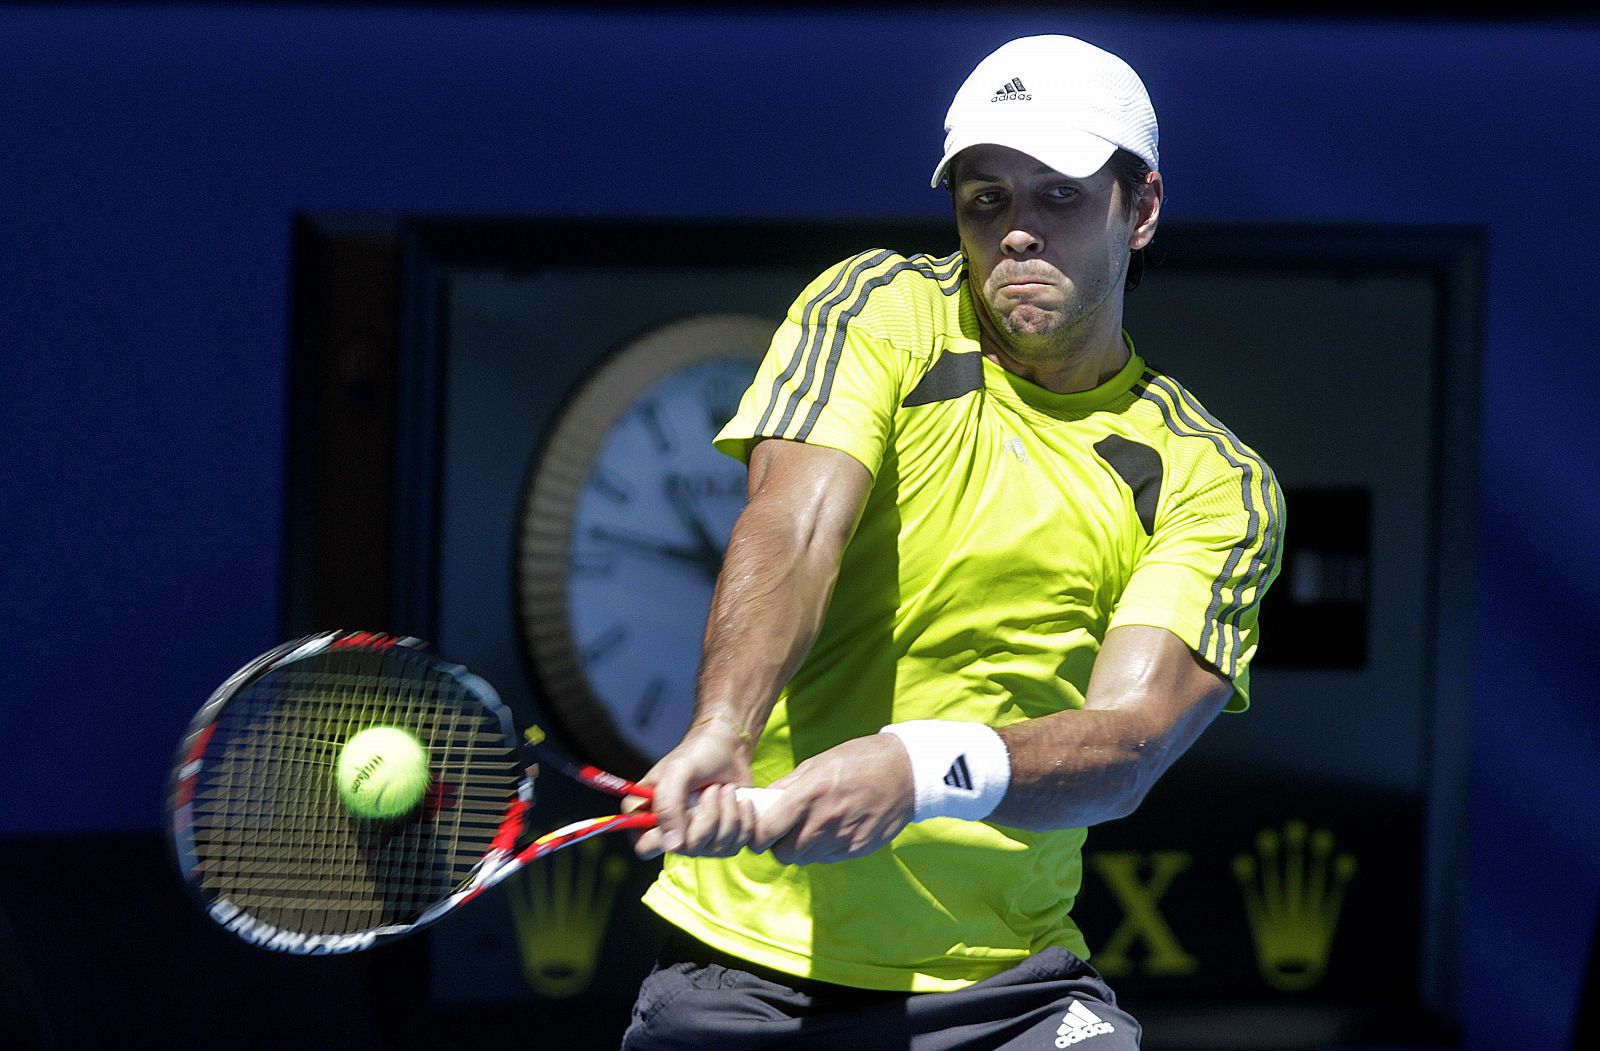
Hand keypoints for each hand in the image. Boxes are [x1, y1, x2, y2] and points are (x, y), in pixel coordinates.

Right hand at [633, 718, 757, 859]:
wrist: (729, 749)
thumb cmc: (698, 755)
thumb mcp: (678, 772)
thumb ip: (668, 806)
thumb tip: (672, 845)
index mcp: (649, 815)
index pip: (644, 847)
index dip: (661, 839)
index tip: (683, 814)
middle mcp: (673, 832)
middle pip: (688, 849)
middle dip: (707, 817)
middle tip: (711, 789)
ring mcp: (698, 839)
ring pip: (716, 849)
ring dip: (728, 815)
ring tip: (725, 790)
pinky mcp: (723, 839)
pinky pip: (736, 845)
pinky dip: (744, 821)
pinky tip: (739, 801)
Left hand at [751, 733, 914, 864]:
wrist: (907, 771)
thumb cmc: (859, 760)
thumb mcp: (818, 763)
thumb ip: (788, 786)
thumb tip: (763, 802)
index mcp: (810, 793)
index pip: (768, 831)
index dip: (758, 836)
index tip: (760, 831)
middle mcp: (825, 819)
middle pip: (784, 853)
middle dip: (779, 845)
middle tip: (783, 832)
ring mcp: (843, 838)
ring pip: (806, 859)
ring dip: (802, 848)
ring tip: (810, 828)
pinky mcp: (858, 849)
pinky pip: (828, 858)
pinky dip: (823, 849)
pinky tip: (833, 829)